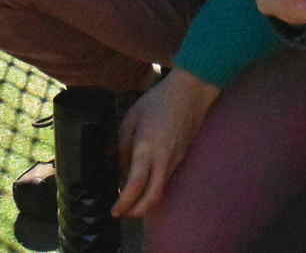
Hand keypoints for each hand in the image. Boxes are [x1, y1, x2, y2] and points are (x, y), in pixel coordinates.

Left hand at [112, 69, 220, 218]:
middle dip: (137, 212)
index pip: (135, 185)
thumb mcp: (131, 119)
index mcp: (147, 149)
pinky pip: (166, 179)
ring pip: (160, 190)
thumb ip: (123, 146)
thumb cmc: (159, 101)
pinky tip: (145, 182)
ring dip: (145, 201)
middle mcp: (163, 159)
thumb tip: (120, 168)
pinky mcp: (181, 158)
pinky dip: (154, 187)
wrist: (191, 92)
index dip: (124, 202)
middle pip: (152, 197)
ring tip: (130, 200)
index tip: (114, 210)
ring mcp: (175, 160)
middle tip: (123, 214)